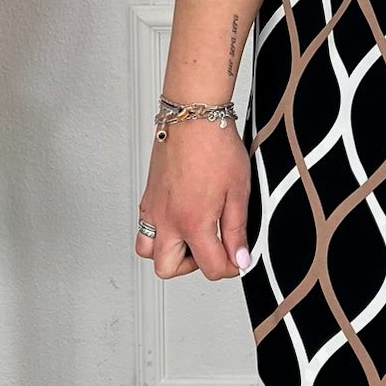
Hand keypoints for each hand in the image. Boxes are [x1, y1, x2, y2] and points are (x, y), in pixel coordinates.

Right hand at [134, 116, 251, 279]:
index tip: (238, 256)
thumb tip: (240, 256)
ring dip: (169, 252)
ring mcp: (153, 209)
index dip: (230, 267)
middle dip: (193, 267)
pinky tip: (179, 219)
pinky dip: (159, 232)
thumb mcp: (238, 192)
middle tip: (212, 249)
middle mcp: (167, 219)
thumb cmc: (214, 146)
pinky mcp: (148, 197)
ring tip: (192, 238)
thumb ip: (237, 230)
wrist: (193, 117)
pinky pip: (144, 227)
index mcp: (192, 222)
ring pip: (148, 251)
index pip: (210, 267)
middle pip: (168, 268)